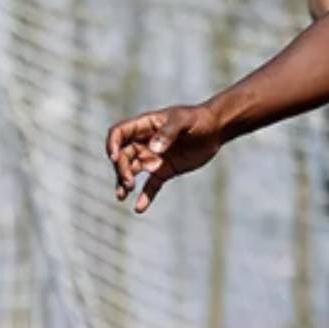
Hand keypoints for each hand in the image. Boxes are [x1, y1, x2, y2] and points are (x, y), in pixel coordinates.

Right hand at [106, 103, 223, 213]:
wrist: (216, 129)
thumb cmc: (199, 119)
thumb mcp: (184, 121)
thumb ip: (168, 133)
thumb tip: (153, 149)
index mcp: (145, 126)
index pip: (119, 133)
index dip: (112, 145)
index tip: (114, 158)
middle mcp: (145, 142)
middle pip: (123, 156)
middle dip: (121, 169)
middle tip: (129, 183)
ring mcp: (154, 157)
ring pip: (132, 171)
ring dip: (124, 182)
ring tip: (123, 196)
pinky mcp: (165, 171)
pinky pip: (151, 185)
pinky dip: (145, 197)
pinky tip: (139, 209)